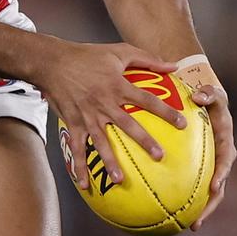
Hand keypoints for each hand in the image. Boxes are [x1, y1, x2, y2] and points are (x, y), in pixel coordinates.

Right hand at [41, 39, 186, 189]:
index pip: (146, 100)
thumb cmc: (87, 54)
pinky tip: (85, 184)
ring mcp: (88, 114)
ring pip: (101, 141)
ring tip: (120, 180)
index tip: (182, 124)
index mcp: (117, 85)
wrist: (53, 61)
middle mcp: (104, 102)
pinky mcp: (73, 122)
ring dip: (110, 161)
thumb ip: (146, 58)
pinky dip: (80, 166)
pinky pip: (77, 147)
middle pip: (128, 124)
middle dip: (144, 141)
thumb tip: (173, 65)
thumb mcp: (118, 51)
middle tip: (159, 156)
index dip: (165, 111)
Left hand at [189, 85, 235, 229]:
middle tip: (197, 220)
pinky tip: (164, 204)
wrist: (204, 101)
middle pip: (217, 186)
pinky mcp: (196, 167)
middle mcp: (219, 158)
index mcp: (225, 143)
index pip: (226, 161)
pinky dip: (180, 192)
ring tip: (187, 225)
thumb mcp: (212, 92)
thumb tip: (198, 97)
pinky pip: (189, 181)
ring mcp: (208, 164)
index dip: (222, 174)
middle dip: (209, 205)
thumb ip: (208, 93)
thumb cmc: (208, 97)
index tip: (214, 187)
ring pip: (204, 191)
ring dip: (198, 208)